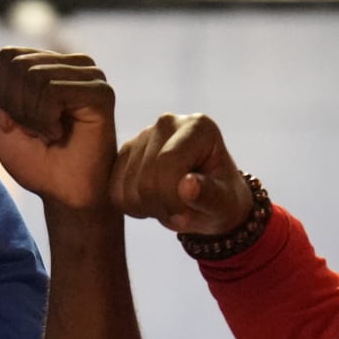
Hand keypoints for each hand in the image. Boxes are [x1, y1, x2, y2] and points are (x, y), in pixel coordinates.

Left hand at [0, 35, 115, 209]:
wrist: (62, 193)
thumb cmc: (34, 159)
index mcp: (49, 64)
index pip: (8, 57)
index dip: (2, 95)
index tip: (17, 123)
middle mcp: (71, 63)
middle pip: (18, 64)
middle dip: (14, 105)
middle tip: (34, 131)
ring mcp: (90, 74)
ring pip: (34, 76)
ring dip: (31, 116)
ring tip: (49, 133)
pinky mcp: (100, 91)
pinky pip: (53, 90)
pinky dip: (46, 119)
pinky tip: (60, 134)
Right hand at [110, 113, 254, 234]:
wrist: (208, 197)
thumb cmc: (222, 199)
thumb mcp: (224, 203)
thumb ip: (209, 196)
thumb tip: (187, 185)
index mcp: (198, 127)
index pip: (168, 164)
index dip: (171, 198)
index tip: (185, 215)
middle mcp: (167, 123)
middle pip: (145, 177)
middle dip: (159, 205)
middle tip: (179, 212)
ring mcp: (141, 135)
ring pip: (126, 186)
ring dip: (145, 208)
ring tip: (168, 206)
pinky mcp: (124, 152)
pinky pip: (114, 189)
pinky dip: (130, 205)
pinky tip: (152, 202)